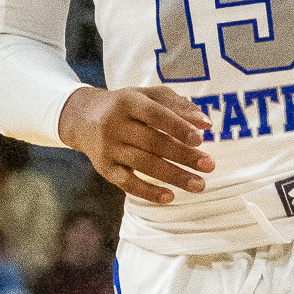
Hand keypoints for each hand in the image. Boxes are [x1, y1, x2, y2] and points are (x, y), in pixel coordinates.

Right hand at [58, 84, 214, 206]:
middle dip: (183, 156)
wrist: (83, 118)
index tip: (200, 139)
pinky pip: (127, 183)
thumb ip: (179, 106)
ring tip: (199, 185)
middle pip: (153, 142)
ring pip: (143, 164)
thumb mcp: (149, 97)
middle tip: (210, 165)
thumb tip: (205, 124)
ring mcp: (108, 148)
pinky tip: (170, 197)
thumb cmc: (127, 106)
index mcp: (128, 102)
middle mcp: (115, 124)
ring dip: (174, 176)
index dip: (177, 127)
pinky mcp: (104, 168)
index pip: (155, 115)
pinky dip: (148, 192)